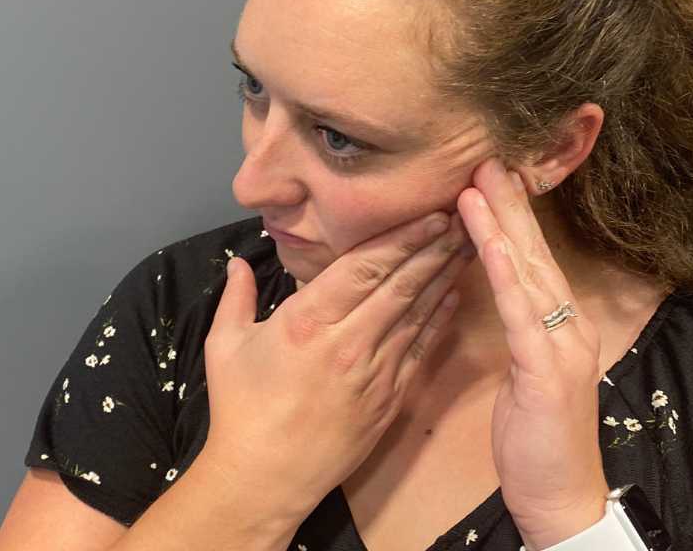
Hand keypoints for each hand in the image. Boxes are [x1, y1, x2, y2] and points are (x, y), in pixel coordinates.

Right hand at [199, 210, 476, 522]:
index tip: (428, 214)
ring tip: (467, 247)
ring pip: (418, 314)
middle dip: (434, 248)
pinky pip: (420, 351)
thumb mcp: (225, 346)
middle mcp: (347, 342)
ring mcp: (373, 372)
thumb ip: (236, 298)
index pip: (365, 267)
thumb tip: (239, 262)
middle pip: (400, 284)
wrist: (266, 478)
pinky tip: (453, 299)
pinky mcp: (388, 399)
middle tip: (461, 218)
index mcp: (306, 321)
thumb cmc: (240, 411)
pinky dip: (439, 322)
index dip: (402, 237)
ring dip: (444, 278)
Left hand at [455, 156, 608, 549]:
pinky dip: (506, 275)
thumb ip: (516, 330)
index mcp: (559, 324)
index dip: (511, 214)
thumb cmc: (536, 438)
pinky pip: (524, 314)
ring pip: (530, 273)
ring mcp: (563, 346)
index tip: (487, 172)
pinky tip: (489, 245)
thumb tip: (490, 289)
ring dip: (503, 225)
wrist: (560, 496)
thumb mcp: (522, 373)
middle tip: (482, 154)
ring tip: (477, 183)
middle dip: (509, 201)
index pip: (533, 257)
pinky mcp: (548, 371)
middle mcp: (569, 325)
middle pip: (535, 252)